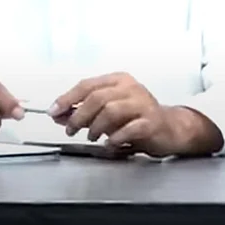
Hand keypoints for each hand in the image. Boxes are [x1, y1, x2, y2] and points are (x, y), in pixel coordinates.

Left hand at [51, 72, 175, 155]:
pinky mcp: (151, 122)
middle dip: (79, 115)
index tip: (54, 111)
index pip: (87, 85)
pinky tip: (110, 143)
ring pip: (111, 111)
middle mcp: (131, 88)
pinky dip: (114, 138)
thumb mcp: (106, 113)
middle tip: (71, 129)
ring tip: (93, 136)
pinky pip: (128, 129)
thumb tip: (58, 115)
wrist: (170, 128)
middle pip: (97, 97)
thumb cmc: (136, 118)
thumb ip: (83, 112)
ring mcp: (143, 104)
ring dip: (96, 127)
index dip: (67, 98)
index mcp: (118, 81)